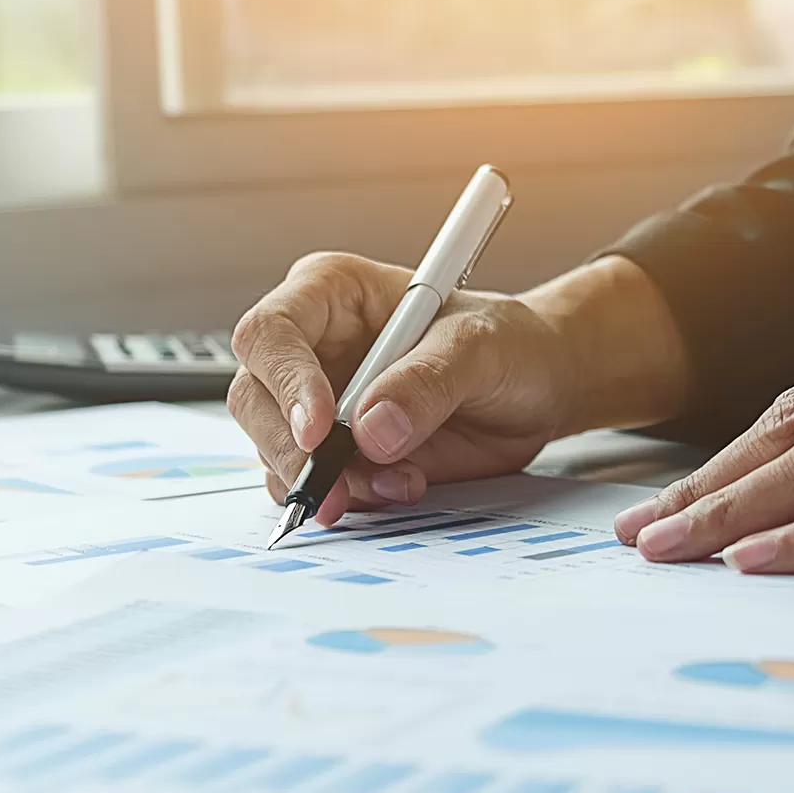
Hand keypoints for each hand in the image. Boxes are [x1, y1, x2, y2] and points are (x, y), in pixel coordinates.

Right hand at [229, 253, 686, 522]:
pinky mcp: (336, 453)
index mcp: (330, 294)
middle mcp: (311, 348)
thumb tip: (371, 429)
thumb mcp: (481, 346)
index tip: (321, 428)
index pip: (272, 332)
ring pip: (274, 449)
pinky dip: (347, 498)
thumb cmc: (508, 343)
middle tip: (338, 481)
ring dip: (326, 480)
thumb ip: (428, 381)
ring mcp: (317, 404)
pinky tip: (398, 487)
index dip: (286, 381)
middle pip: (256, 398)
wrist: (537, 389)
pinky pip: (312, 484)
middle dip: (292, 448)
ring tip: (399, 480)